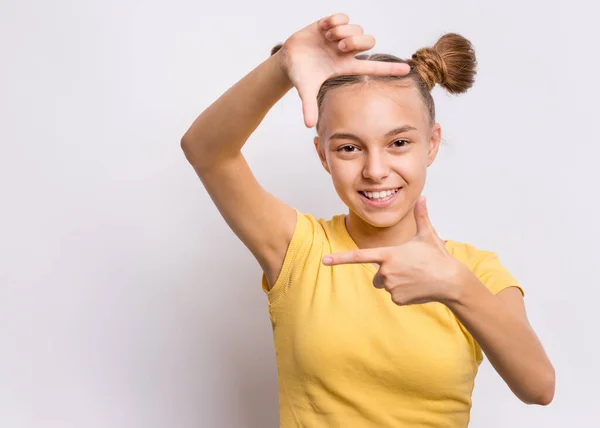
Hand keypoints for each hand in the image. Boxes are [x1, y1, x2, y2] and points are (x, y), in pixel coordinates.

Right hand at [277, 13, 409, 127]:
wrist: (288, 59)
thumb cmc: (301, 75)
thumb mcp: (306, 90)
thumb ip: (309, 106)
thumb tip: (309, 125)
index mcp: (345, 66)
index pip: (373, 67)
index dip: (390, 68)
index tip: (407, 70)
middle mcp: (346, 51)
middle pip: (369, 41)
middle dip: (357, 42)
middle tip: (341, 47)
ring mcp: (339, 37)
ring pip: (356, 28)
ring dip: (343, 32)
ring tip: (328, 38)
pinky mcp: (329, 24)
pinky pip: (342, 17)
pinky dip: (335, 21)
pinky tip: (324, 29)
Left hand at [322, 196, 466, 305]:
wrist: (451, 282)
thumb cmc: (438, 256)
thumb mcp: (427, 234)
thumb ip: (421, 216)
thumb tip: (423, 197)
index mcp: (388, 254)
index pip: (358, 256)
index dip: (340, 258)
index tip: (324, 260)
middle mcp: (386, 271)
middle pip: (377, 274)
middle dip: (388, 271)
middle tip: (408, 268)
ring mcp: (391, 287)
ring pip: (386, 285)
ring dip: (396, 281)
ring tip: (415, 276)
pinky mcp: (398, 299)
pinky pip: (394, 296)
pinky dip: (404, 292)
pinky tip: (417, 287)